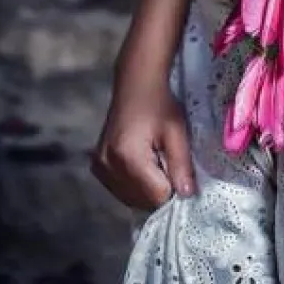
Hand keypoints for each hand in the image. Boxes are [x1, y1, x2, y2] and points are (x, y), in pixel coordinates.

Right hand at [91, 76, 197, 210]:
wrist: (136, 83)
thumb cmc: (159, 103)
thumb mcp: (176, 132)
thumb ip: (182, 166)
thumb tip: (187, 195)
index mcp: (128, 158)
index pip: (157, 195)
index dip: (173, 187)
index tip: (179, 170)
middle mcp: (109, 166)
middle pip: (142, 200)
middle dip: (160, 189)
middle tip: (166, 162)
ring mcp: (100, 166)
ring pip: (130, 198)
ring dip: (146, 189)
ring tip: (154, 161)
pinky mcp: (97, 165)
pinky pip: (119, 189)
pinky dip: (133, 184)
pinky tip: (141, 164)